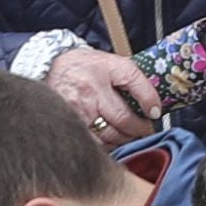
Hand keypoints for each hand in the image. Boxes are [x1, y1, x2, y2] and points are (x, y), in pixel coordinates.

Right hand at [43, 47, 163, 138]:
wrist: (49, 67)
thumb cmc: (84, 66)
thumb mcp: (109, 61)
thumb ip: (130, 78)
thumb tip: (153, 102)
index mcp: (105, 68)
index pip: (132, 80)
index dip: (149, 99)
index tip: (156, 112)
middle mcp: (92, 89)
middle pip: (123, 117)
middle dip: (140, 128)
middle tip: (146, 129)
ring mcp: (80, 109)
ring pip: (110, 134)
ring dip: (125, 138)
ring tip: (130, 135)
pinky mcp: (72, 123)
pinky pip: (95, 142)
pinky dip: (108, 144)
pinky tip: (112, 139)